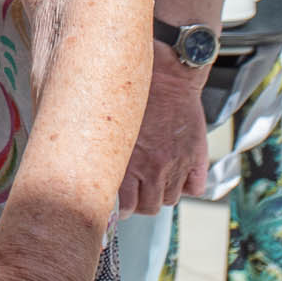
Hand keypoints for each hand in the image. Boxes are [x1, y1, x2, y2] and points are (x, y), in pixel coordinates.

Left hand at [117, 47, 209, 214]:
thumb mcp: (108, 118)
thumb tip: (85, 166)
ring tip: (155, 181)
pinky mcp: (196, 156)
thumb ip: (103, 147)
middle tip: (136, 192)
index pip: (125, 207)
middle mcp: (153, 167)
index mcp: (127, 161)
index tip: (118, 202)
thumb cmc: (133, 91)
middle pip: (149, 207)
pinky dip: (188, 186)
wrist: (168, 72)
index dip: (120, 207)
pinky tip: (178, 176)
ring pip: (170, 200)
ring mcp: (176, 163)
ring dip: (162, 194)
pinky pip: (195, 188)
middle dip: (141, 202)